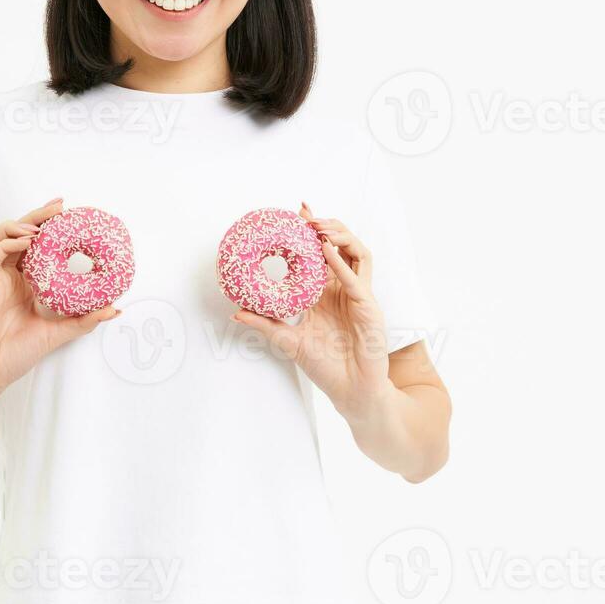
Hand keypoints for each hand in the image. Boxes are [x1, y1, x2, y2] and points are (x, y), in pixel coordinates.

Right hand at [0, 198, 120, 405]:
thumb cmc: (19, 354)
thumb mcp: (59, 333)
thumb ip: (85, 320)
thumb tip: (116, 309)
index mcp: (28, 282)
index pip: (38, 245)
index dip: (51, 227)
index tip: (70, 213)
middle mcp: (12, 275)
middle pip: (20, 234)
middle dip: (38, 217)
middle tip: (59, 206)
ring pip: (0, 236)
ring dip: (18, 225)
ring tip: (39, 228)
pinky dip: (7, 243)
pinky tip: (24, 243)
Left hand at [231, 201, 392, 417]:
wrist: (351, 391)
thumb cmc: (326, 366)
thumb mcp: (288, 340)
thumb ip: (265, 324)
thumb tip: (236, 313)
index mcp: (328, 292)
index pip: (323, 252)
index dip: (311, 231)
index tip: (295, 213)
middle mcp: (345, 288)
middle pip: (343, 245)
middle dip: (326, 225)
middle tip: (305, 215)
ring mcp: (359, 296)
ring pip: (359, 253)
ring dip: (339, 237)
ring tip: (318, 229)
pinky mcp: (369, 307)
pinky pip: (357, 280)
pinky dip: (342, 264)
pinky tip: (326, 252)